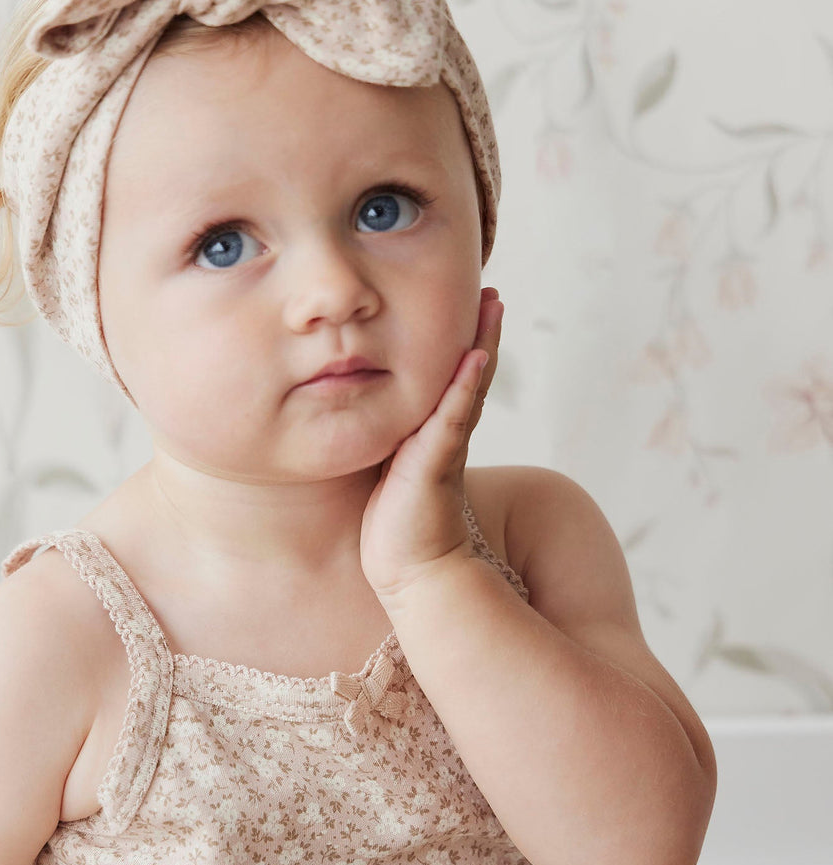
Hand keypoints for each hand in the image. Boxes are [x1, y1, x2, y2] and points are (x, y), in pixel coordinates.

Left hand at [360, 288, 502, 600]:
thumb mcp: (391, 471)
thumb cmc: (396, 526)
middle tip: (494, 294)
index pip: (457, 382)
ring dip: (483, 345)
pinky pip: (453, 417)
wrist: (409, 570)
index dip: (469, 346)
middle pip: (472, 375)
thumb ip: (392, 442)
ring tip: (493, 307)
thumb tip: (370, 412)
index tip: (476, 307)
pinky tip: (474, 356)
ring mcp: (446, 447)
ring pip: (468, 387)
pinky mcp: (435, 463)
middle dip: (484, 333)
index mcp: (436, 435)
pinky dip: (465, 386)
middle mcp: (447, 436)